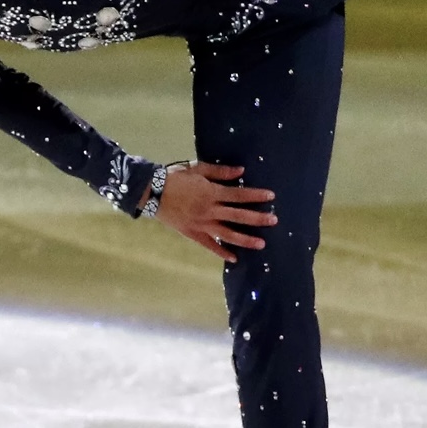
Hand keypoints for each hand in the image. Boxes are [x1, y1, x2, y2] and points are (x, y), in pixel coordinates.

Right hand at [153, 162, 275, 262]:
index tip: (271, 196)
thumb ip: (220, 172)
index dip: (256, 196)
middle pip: (238, 216)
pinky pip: (210, 245)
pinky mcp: (193, 233)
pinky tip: (234, 258)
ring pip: (228, 234)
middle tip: (274, 220)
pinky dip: (222, 252)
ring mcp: (202, 224)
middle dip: (258, 218)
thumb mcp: (198, 169)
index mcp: (212, 193)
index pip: (239, 195)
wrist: (152, 192)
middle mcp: (210, 210)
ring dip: (246, 239)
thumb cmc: (175, 178)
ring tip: (261, 243)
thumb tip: (241, 171)